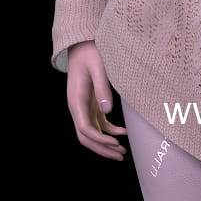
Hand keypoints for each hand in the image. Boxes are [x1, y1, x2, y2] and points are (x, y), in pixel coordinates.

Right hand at [65, 42, 128, 160]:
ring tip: (122, 152)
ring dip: (105, 144)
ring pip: (92, 133)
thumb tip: (108, 110)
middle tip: (120, 156)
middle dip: (102, 149)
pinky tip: (124, 133)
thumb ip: (102, 88)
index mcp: (76, 100)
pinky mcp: (91, 105)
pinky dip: (110, 131)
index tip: (116, 142)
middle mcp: (77, 107)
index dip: (99, 139)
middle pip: (86, 136)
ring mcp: (83, 107)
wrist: (81, 45)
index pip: (84, 128)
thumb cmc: (90, 53)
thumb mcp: (98, 67)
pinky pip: (98, 124)